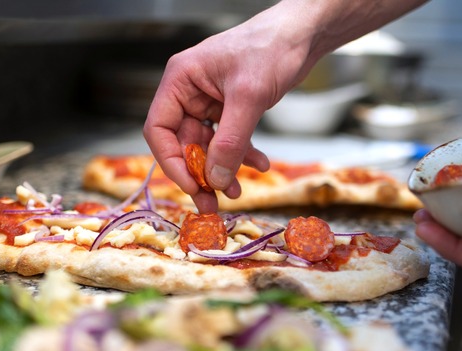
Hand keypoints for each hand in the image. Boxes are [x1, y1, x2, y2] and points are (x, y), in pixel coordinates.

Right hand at [143, 4, 317, 211]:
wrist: (302, 35)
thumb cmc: (271, 48)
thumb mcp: (248, 98)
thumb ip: (230, 141)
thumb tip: (215, 179)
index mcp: (181, 81)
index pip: (160, 130)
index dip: (172, 162)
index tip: (193, 186)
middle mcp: (190, 91)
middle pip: (183, 143)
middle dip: (200, 173)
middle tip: (212, 203)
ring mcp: (210, 100)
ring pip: (207, 146)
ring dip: (222, 169)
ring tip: (237, 191)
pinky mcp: (230, 107)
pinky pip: (229, 139)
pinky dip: (241, 155)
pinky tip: (260, 164)